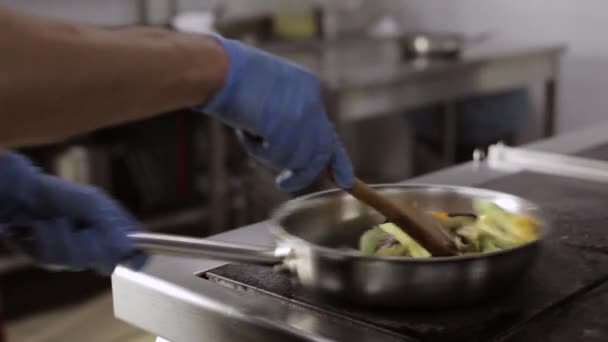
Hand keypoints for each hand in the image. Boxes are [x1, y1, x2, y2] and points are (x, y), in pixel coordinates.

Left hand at [0, 152, 146, 274]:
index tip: (128, 259)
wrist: (22, 195)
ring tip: (53, 221)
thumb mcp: (94, 205)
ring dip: (61, 240)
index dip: (134, 258)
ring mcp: (76, 253)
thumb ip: (113, 228)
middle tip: (81, 230)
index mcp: (116, 227)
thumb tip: (130, 249)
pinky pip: (53, 262)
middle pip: (106, 263)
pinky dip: (44, 243)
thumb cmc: (64, 195)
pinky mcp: (52, 259)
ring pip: (76, 263)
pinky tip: (39, 229)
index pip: (136, 252)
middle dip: (88, 246)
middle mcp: (99, 243)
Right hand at [195, 35, 353, 191]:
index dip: (338, 161)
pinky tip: (246, 131)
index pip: (328, 132)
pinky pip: (278, 157)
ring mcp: (302, 114)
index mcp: (309, 87)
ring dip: (271, 157)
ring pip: (298, 159)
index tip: (345, 181)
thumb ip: (285, 119)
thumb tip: (293, 154)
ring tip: (250, 134)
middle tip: (284, 182)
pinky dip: (258, 151)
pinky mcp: (287, 125)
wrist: (219, 68)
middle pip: (321, 152)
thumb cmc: (232, 80)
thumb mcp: (268, 95)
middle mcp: (312, 100)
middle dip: (304, 173)